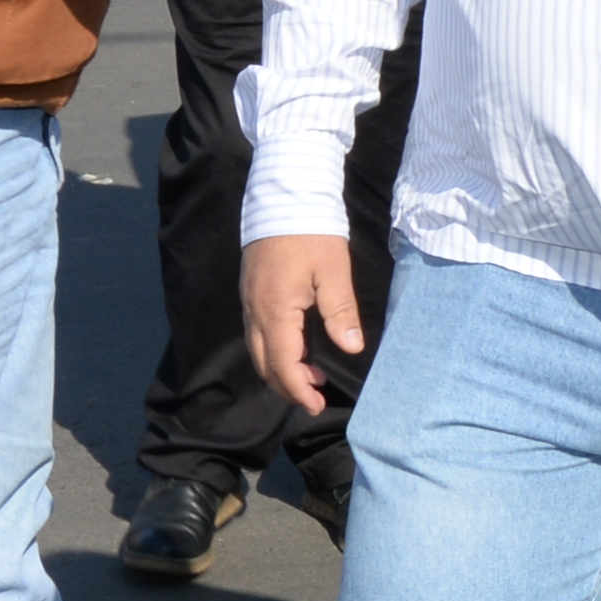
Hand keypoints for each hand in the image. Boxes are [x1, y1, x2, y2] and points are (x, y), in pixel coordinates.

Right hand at [247, 233, 367, 411]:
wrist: (284, 196)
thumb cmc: (312, 232)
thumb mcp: (334, 271)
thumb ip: (340, 312)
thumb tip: (351, 347)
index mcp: (275, 310)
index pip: (282, 364)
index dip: (299, 389)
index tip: (317, 404)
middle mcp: (255, 311)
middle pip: (264, 363)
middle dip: (287, 386)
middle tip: (315, 397)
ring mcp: (249, 301)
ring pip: (257, 350)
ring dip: (280, 369)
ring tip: (311, 376)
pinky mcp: (251, 292)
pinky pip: (256, 333)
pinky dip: (273, 350)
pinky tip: (296, 348)